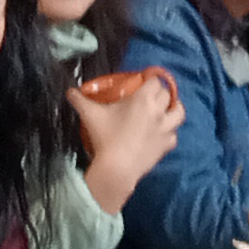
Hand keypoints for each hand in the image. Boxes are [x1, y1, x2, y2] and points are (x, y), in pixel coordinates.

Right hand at [71, 75, 181, 211]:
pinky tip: (160, 135)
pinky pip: (174, 135)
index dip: (150, 80)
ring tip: (165, 111)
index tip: (144, 82)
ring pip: (179, 113)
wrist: (117, 169)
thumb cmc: (105, 137)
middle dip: (159, 93)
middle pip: (167, 94)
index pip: (155, 81)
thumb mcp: (90, 115)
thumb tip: (70, 91)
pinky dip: (169, 133)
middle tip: (149, 97)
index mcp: (143, 99)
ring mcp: (166, 129)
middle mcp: (159, 111)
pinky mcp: (166, 146)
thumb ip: (80, 100)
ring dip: (174, 109)